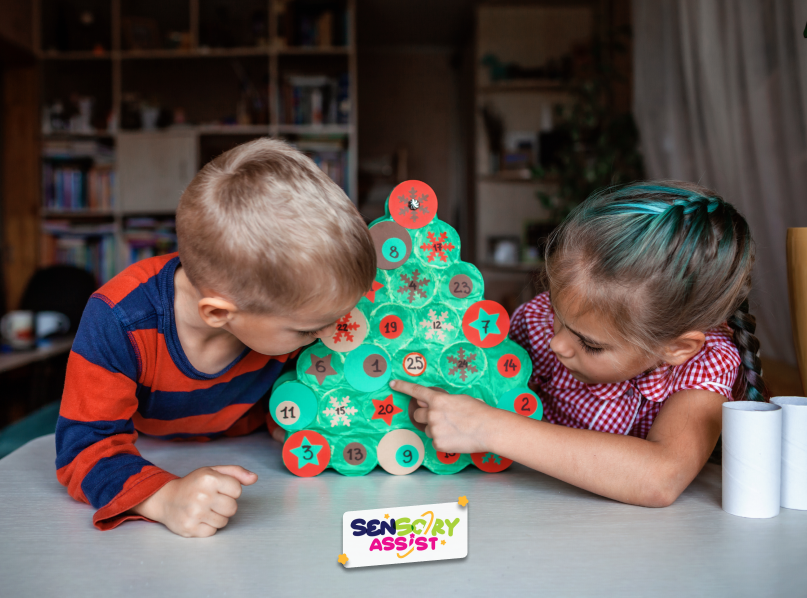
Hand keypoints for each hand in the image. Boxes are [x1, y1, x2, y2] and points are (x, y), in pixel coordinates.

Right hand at [131, 465, 257, 537]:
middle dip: (225, 505)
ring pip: (224, 522)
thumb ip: (236, 473)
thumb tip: (254, 478)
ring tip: (204, 509)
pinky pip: (213, 532)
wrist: (166, 499)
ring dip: (217, 517)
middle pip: (233, 508)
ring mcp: (195, 513)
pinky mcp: (190, 528)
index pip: (237, 490)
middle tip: (212, 500)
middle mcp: (202, 495)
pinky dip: (208, 527)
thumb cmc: (193, 484)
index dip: (230, 490)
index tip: (218, 489)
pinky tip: (199, 518)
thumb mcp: (213, 471)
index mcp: (209, 478)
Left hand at [390, 380, 497, 453]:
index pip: (416, 391)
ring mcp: (434, 429)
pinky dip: (443, 440)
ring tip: (454, 429)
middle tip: (440, 418)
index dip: (402, 386)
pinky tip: (456, 438)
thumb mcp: (460, 399)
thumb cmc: (478, 412)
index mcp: (438, 400)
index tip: (392, 384)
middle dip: (425, 415)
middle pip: (417, 414)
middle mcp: (432, 414)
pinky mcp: (438, 444)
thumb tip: (431, 403)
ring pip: (427, 429)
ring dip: (436, 429)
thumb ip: (442, 401)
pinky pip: (435, 441)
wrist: (488, 429)